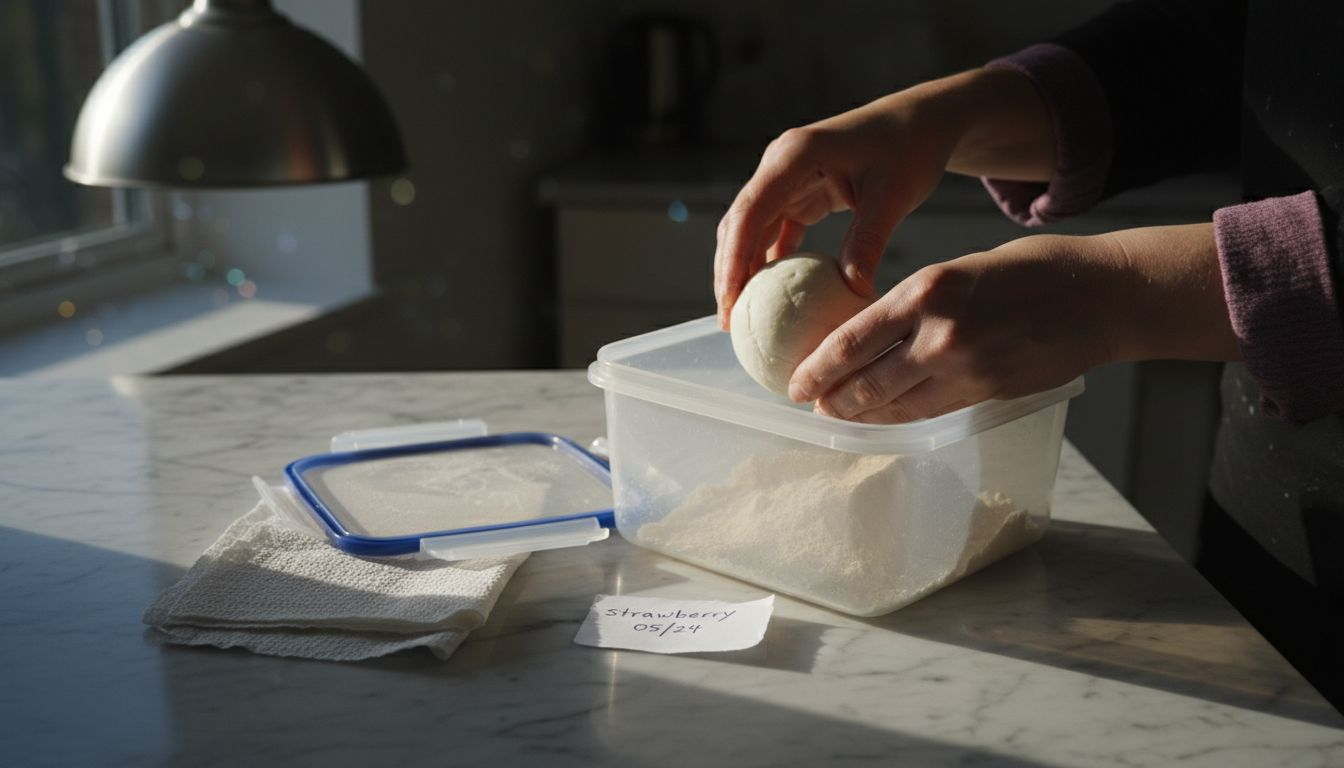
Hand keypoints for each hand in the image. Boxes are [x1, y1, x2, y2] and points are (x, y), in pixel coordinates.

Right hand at [714, 68, 1055, 329]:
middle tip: (728, 321)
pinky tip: (770, 298)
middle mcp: (780, 163)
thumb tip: (854, 292)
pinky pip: (775, 232)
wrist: (922, 122)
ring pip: (750, 229)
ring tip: (742, 317)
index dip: (733, 257)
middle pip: (739, 222)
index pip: (750, 211)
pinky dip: (770, 263)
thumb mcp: (893, 195)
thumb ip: (868, 240)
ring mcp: (786, 178)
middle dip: (728, 271)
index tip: (730, 300)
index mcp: (795, 155)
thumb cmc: (910, 149)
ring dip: (744, 269)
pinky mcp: (798, 192)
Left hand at [788, 225, 1238, 422]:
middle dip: (830, 399)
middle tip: (809, 405)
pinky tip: (881, 417)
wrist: (1101, 296)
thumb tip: (868, 331)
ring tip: (837, 414)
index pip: (852, 341)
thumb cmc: (1032, 271)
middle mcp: (940, 335)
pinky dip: (898, 417)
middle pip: (865, 383)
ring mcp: (965, 370)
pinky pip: (929, 412)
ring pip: (894, 406)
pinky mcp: (987, 393)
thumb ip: (915, 302)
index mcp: (927, 292)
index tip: (794, 382)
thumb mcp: (960, 268)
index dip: (817, 369)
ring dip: (860, 414)